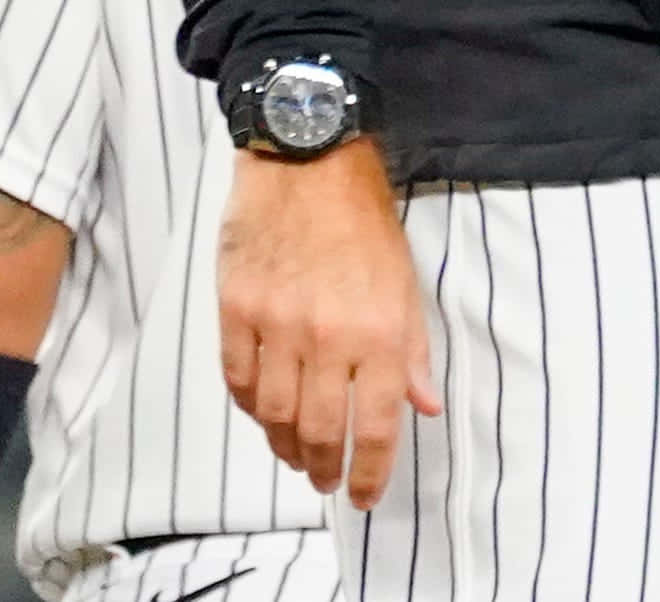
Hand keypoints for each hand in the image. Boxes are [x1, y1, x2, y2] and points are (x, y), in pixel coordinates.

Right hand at [219, 140, 438, 507]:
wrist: (307, 164)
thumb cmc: (364, 221)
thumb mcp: (407, 282)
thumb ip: (413, 350)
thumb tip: (425, 406)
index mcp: (378, 331)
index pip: (377, 423)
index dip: (373, 469)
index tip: (367, 494)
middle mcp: (326, 337)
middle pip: (319, 429)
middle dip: (325, 466)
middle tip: (328, 480)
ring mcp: (274, 327)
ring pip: (275, 414)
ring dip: (285, 445)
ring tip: (297, 456)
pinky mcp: (234, 312)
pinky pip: (239, 380)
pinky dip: (251, 407)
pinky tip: (264, 414)